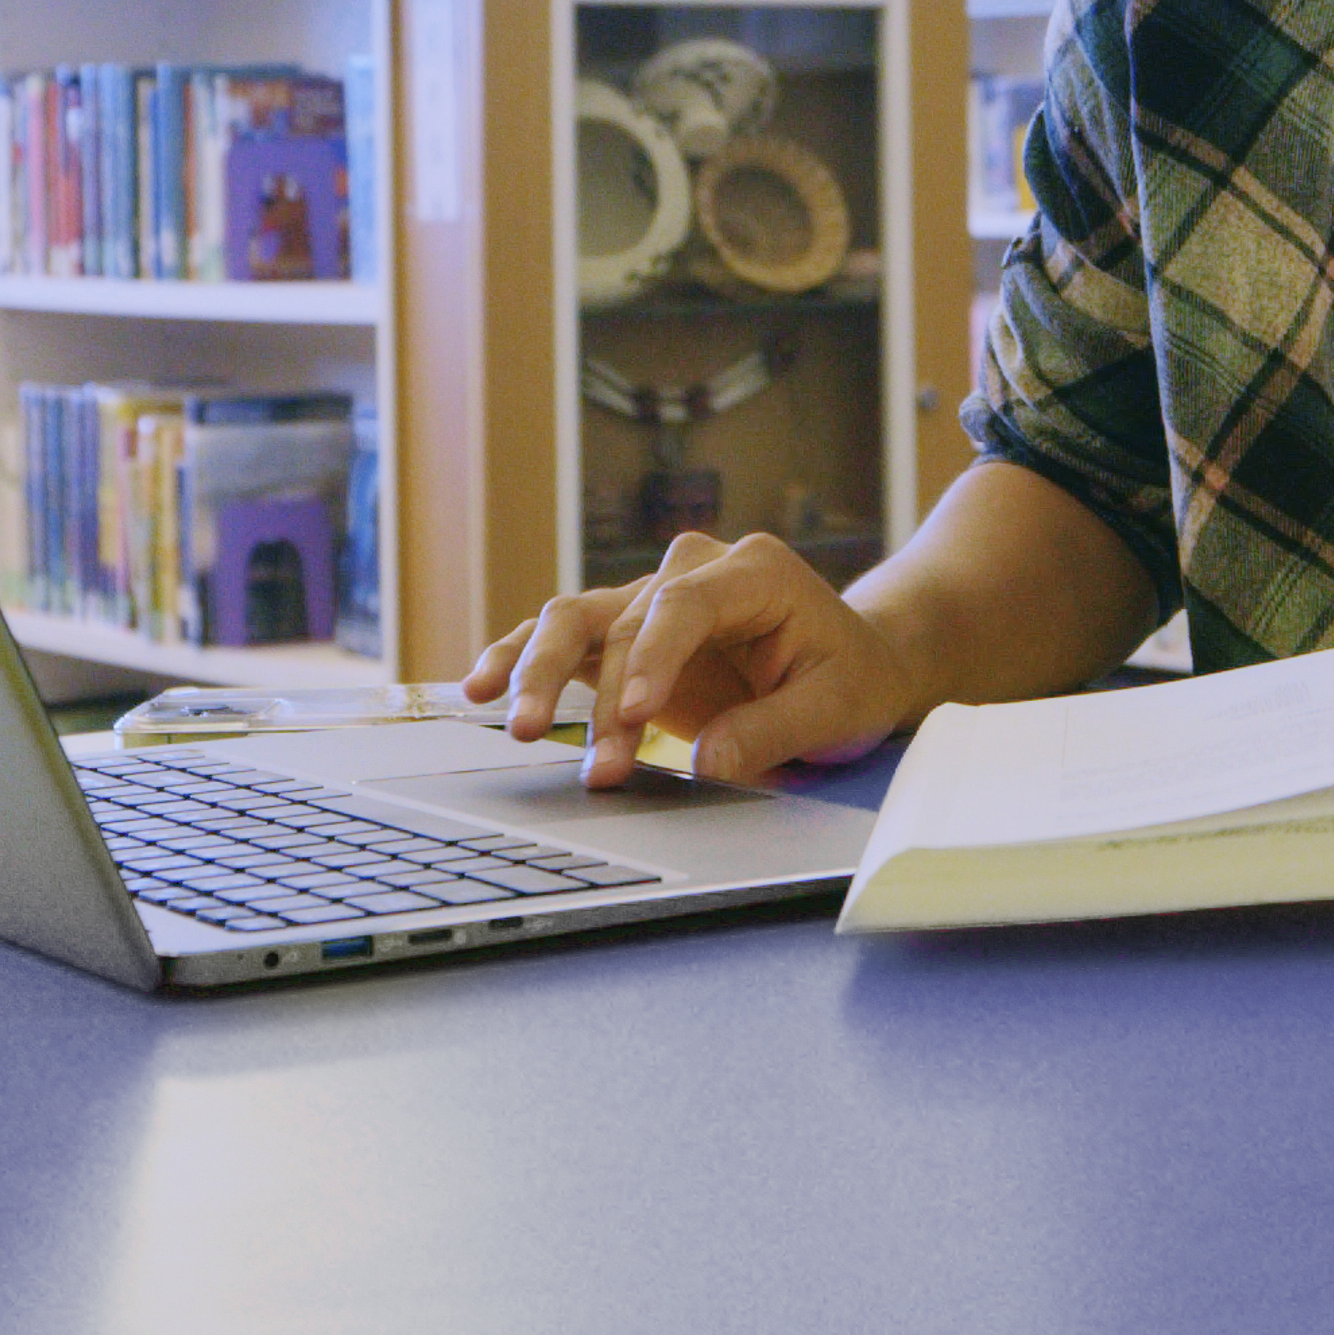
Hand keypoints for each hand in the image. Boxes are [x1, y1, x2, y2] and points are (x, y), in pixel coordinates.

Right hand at [462, 529, 923, 787]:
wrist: (853, 663)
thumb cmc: (852, 678)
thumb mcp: (838, 707)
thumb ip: (773, 731)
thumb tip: (703, 763)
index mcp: (754, 572)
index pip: (685, 604)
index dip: (651, 657)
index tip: (632, 716)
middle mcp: (694, 571)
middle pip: (623, 616)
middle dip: (598, 693)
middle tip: (575, 751)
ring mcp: (653, 598)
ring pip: (577, 618)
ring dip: (540, 670)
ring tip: (516, 723)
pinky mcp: (626, 632)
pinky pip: (565, 639)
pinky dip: (521, 658)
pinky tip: (480, 688)